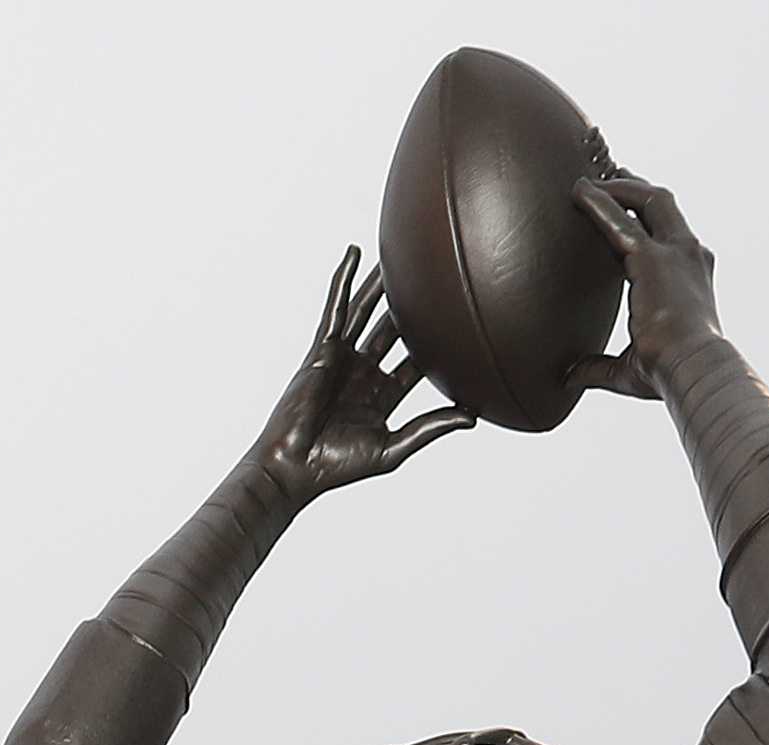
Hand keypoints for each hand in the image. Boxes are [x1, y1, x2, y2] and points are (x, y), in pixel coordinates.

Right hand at [250, 247, 468, 500]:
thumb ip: (430, 428)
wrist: (295, 467)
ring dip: (382, 283)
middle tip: (433, 274)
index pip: (415, 362)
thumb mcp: (393, 447)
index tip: (460, 320)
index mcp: (381, 395)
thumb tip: (473, 416)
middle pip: (394, 329)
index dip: (436, 343)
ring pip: (368, 310)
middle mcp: (363, 372)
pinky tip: (354, 254)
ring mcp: (342, 358)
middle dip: (411, 304)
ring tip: (399, 253)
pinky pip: (336, 308)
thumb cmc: (336, 467)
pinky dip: (343, 280)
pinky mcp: (322, 350)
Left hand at [569, 168, 721, 395]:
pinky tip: (578, 193)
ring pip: (647, 200)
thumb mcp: (630, 368)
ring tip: (586, 182)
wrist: (692, 369)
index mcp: (689, 276)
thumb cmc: (668, 373)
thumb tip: (569, 376)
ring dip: (617, 186)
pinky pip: (619, 220)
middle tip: (609, 176)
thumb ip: (598, 367)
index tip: (626, 206)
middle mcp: (688, 255)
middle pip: (661, 204)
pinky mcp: (653, 257)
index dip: (645, 217)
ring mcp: (675, 251)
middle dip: (634, 187)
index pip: (666, 234)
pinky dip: (598, 203)